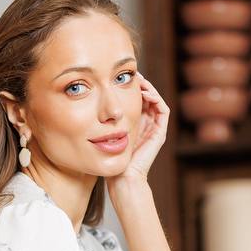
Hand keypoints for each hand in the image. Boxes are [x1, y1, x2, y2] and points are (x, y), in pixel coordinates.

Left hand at [105, 71, 169, 196]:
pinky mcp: (159, 133)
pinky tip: (144, 92)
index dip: (130, 86)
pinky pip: (163, 110)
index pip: (135, 99)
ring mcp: (154, 129)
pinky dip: (156, 99)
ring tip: (138, 79)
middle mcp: (145, 124)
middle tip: (130, 72)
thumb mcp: (102, 131)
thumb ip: (100, 118)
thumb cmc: (108, 158)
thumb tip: (88, 100)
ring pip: (156, 101)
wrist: (121, 177)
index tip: (119, 76)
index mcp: (133, 123)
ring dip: (148, 88)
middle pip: (147, 97)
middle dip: (140, 83)